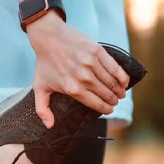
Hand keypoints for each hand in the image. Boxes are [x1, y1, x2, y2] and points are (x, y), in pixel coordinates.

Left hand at [26, 11, 129, 127]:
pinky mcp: (97, 51)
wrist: (49, 37)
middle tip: (115, 101)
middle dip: (113, 100)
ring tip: (120, 93)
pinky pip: (115, 67)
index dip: (106, 109)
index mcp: (72, 89)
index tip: (109, 110)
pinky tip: (125, 82)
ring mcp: (91, 64)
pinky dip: (122, 76)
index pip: (95, 103)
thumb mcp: (39, 87)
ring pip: (112, 82)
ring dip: (119, 90)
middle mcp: (83, 78)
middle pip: (106, 94)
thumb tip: (50, 126)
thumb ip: (43, 109)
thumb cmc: (44, 63)